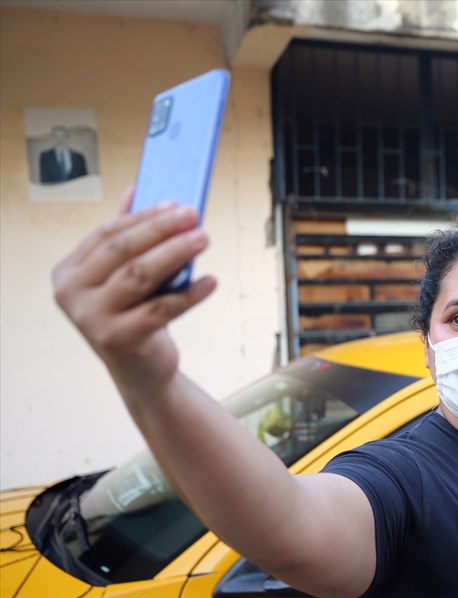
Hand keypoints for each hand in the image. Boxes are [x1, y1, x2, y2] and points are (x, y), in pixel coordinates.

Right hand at [52, 189, 215, 394]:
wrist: (140, 371)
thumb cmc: (134, 315)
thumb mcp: (124, 277)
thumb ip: (125, 237)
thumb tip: (136, 189)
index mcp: (69, 273)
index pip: (107, 235)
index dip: (143, 217)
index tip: (175, 204)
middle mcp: (72, 295)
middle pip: (122, 251)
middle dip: (161, 229)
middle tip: (194, 216)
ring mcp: (92, 319)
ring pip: (140, 276)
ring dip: (176, 253)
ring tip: (204, 239)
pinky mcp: (119, 339)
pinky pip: (161, 309)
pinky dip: (190, 294)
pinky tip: (212, 280)